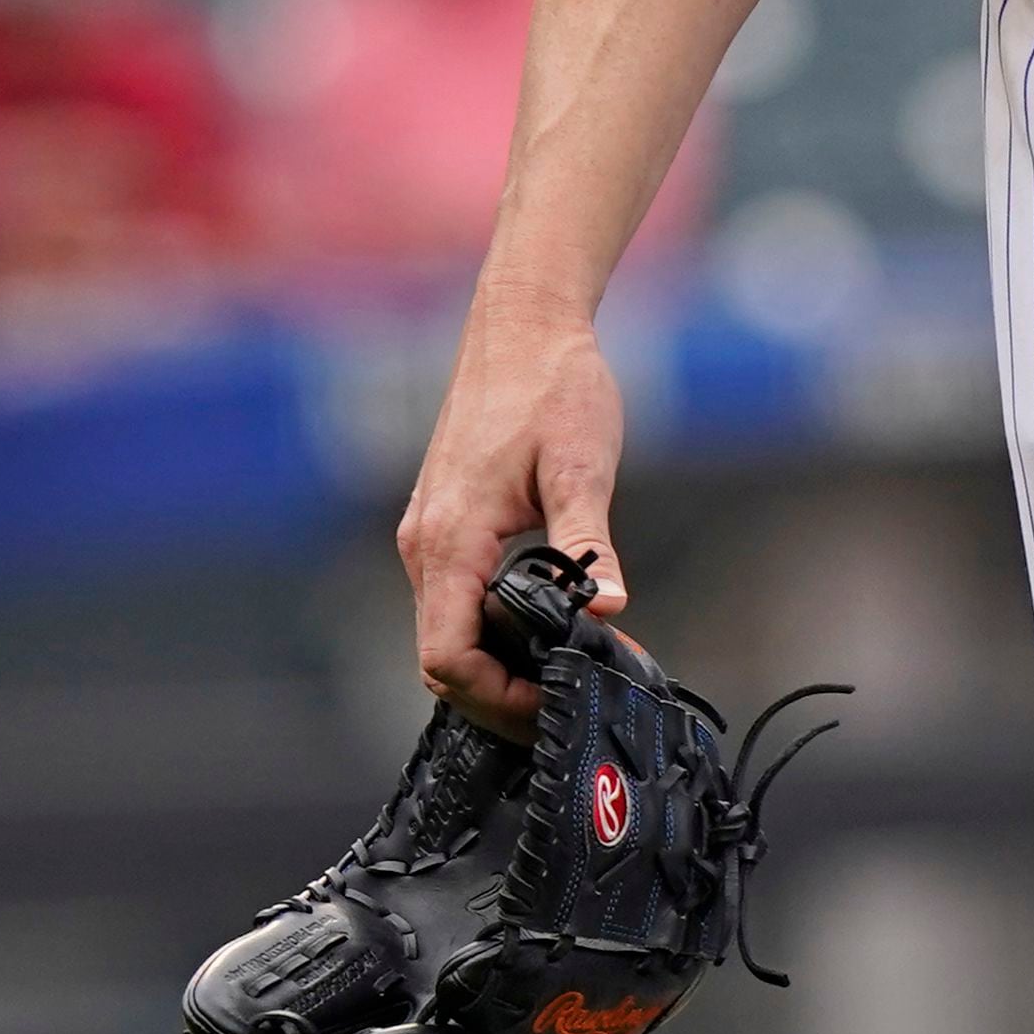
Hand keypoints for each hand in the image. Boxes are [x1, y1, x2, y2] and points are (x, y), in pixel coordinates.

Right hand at [398, 297, 630, 727]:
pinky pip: (454, 601)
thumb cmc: (553, 386)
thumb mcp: (582, 466)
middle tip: (569, 706)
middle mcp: (425, 545)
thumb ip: (588, 543)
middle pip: (440, 659)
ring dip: (498, 667)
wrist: (523, 327)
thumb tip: (608, 606)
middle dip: (499, 696)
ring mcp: (429, 535)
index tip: (555, 705)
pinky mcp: (445, 525)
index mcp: (450, 539)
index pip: (446, 657)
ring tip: (567, 674)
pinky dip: (492, 631)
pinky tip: (546, 632)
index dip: (496, 697)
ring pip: (447, 632)